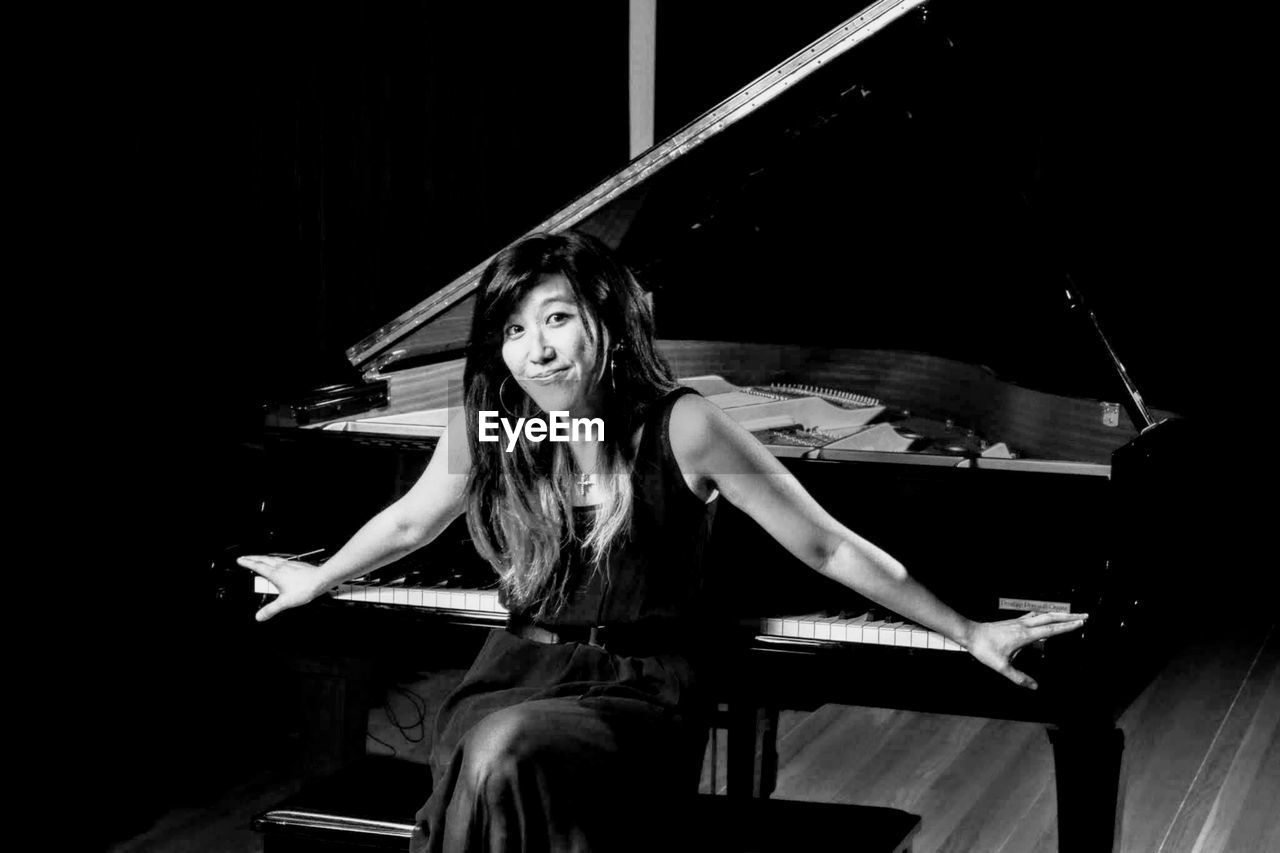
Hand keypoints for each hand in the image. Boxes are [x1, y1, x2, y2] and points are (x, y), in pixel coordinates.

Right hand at [237, 555, 327, 621]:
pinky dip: (276, 559)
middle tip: (245, 557)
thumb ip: (271, 609)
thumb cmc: (306, 588)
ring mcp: (290, 564)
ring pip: (273, 558)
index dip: (247, 563)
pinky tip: (280, 562)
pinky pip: (282, 560)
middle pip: (263, 559)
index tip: (240, 560)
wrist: (322, 578)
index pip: (257, 566)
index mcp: (275, 574)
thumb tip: (259, 616)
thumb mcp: (285, 602)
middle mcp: (281, 566)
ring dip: (264, 557)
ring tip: (260, 558)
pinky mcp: (297, 565)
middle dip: (253, 558)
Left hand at [966, 611, 1088, 689]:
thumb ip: (1019, 678)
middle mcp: (1024, 625)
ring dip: (1059, 614)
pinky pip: (1034, 615)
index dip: (1067, 627)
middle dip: (1069, 616)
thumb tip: (1035, 687)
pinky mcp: (1014, 622)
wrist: (970, 634)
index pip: (1051, 629)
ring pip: (1043, 614)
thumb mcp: (1001, 667)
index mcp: (1024, 635)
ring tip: (1071, 614)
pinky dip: (1045, 615)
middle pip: (1051, 617)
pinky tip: (1046, 617)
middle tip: (1085, 615)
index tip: (1081, 623)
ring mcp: (1019, 622)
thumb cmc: (984, 649)